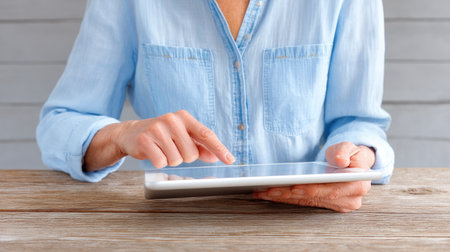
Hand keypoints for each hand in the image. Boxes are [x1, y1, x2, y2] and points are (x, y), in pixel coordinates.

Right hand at [84, 110, 234, 170]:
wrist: (131, 133)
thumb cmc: (162, 136)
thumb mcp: (182, 137)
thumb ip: (200, 146)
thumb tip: (215, 156)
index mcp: (184, 117)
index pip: (206, 134)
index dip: (219, 148)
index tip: (230, 159)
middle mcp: (172, 120)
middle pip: (191, 153)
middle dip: (184, 157)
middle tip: (172, 149)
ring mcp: (158, 128)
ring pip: (177, 159)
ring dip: (170, 160)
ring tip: (161, 150)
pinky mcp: (145, 140)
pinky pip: (161, 162)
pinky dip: (159, 162)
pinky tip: (152, 153)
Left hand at [253, 142, 375, 211]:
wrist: (355, 163)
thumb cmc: (351, 154)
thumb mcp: (350, 147)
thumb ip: (345, 151)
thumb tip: (340, 160)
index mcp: (357, 186)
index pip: (330, 190)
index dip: (311, 190)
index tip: (293, 188)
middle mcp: (349, 200)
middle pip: (313, 198)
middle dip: (289, 194)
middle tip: (269, 190)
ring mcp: (338, 204)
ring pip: (305, 202)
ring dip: (283, 198)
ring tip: (263, 192)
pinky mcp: (326, 205)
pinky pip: (303, 202)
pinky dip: (287, 198)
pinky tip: (271, 194)